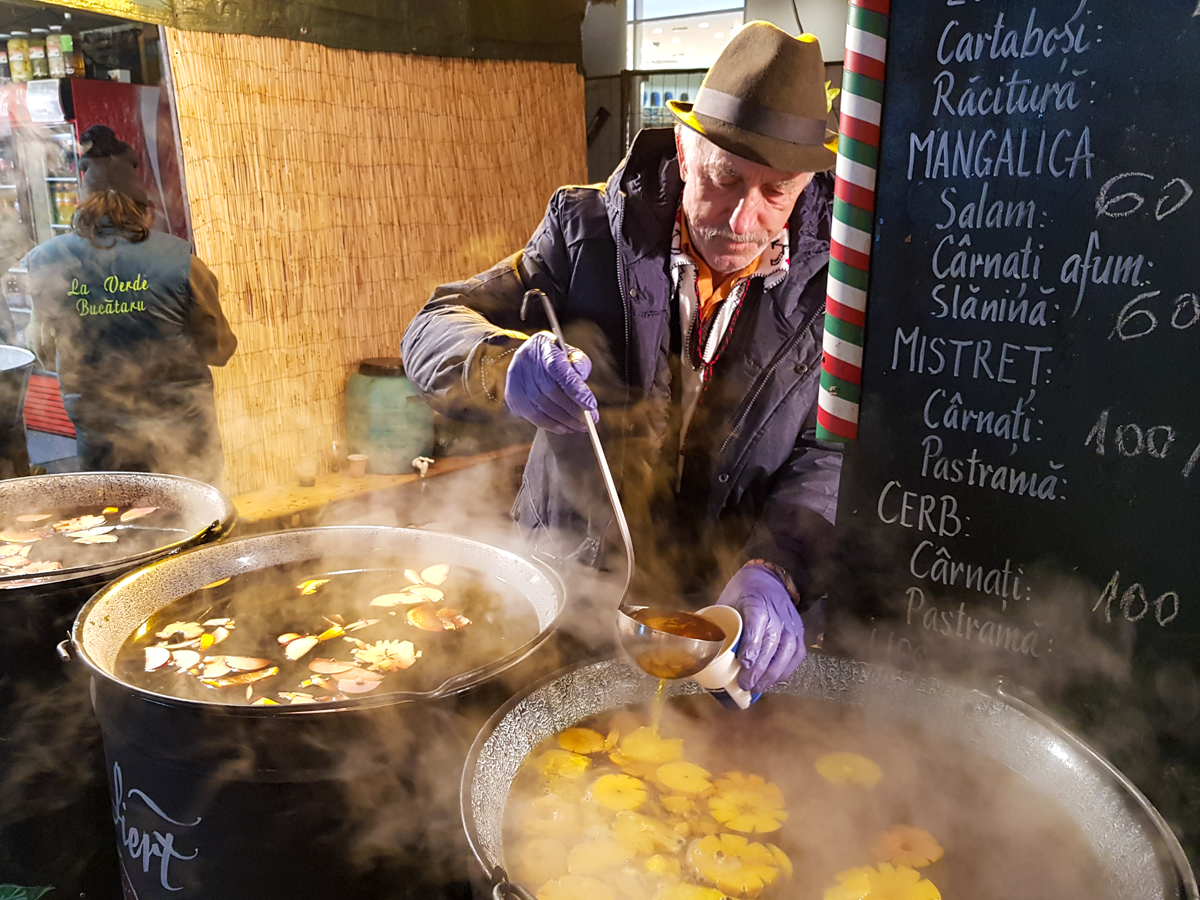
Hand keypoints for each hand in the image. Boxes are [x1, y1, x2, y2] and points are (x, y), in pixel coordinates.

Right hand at [505, 331, 598, 433]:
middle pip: (551, 391)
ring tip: (580, 427)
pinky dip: (550, 425)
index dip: (576, 389)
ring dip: (564, 420)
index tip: (591, 406)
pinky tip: (563, 428)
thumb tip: (581, 377)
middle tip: (590, 422)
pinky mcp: (512, 395)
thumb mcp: (570, 352)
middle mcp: (526, 362)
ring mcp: (516, 379)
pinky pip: (532, 416)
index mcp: (543, 346)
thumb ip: (579, 363)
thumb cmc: (555, 355)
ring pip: (542, 406)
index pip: (560, 370)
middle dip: (573, 410)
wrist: (527, 356)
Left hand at [716, 563, 805, 691]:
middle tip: (746, 684)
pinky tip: (774, 680)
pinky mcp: (799, 630)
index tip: (744, 664)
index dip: (752, 646)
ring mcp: (791, 622)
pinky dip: (787, 669)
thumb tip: (697, 646)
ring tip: (758, 687)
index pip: (757, 624)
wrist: (770, 577)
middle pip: (772, 642)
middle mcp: (777, 612)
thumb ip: (717, 620)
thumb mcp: (727, 598)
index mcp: (757, 601)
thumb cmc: (744, 590)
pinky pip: (798, 653)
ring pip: (788, 651)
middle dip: (759, 668)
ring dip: (773, 673)